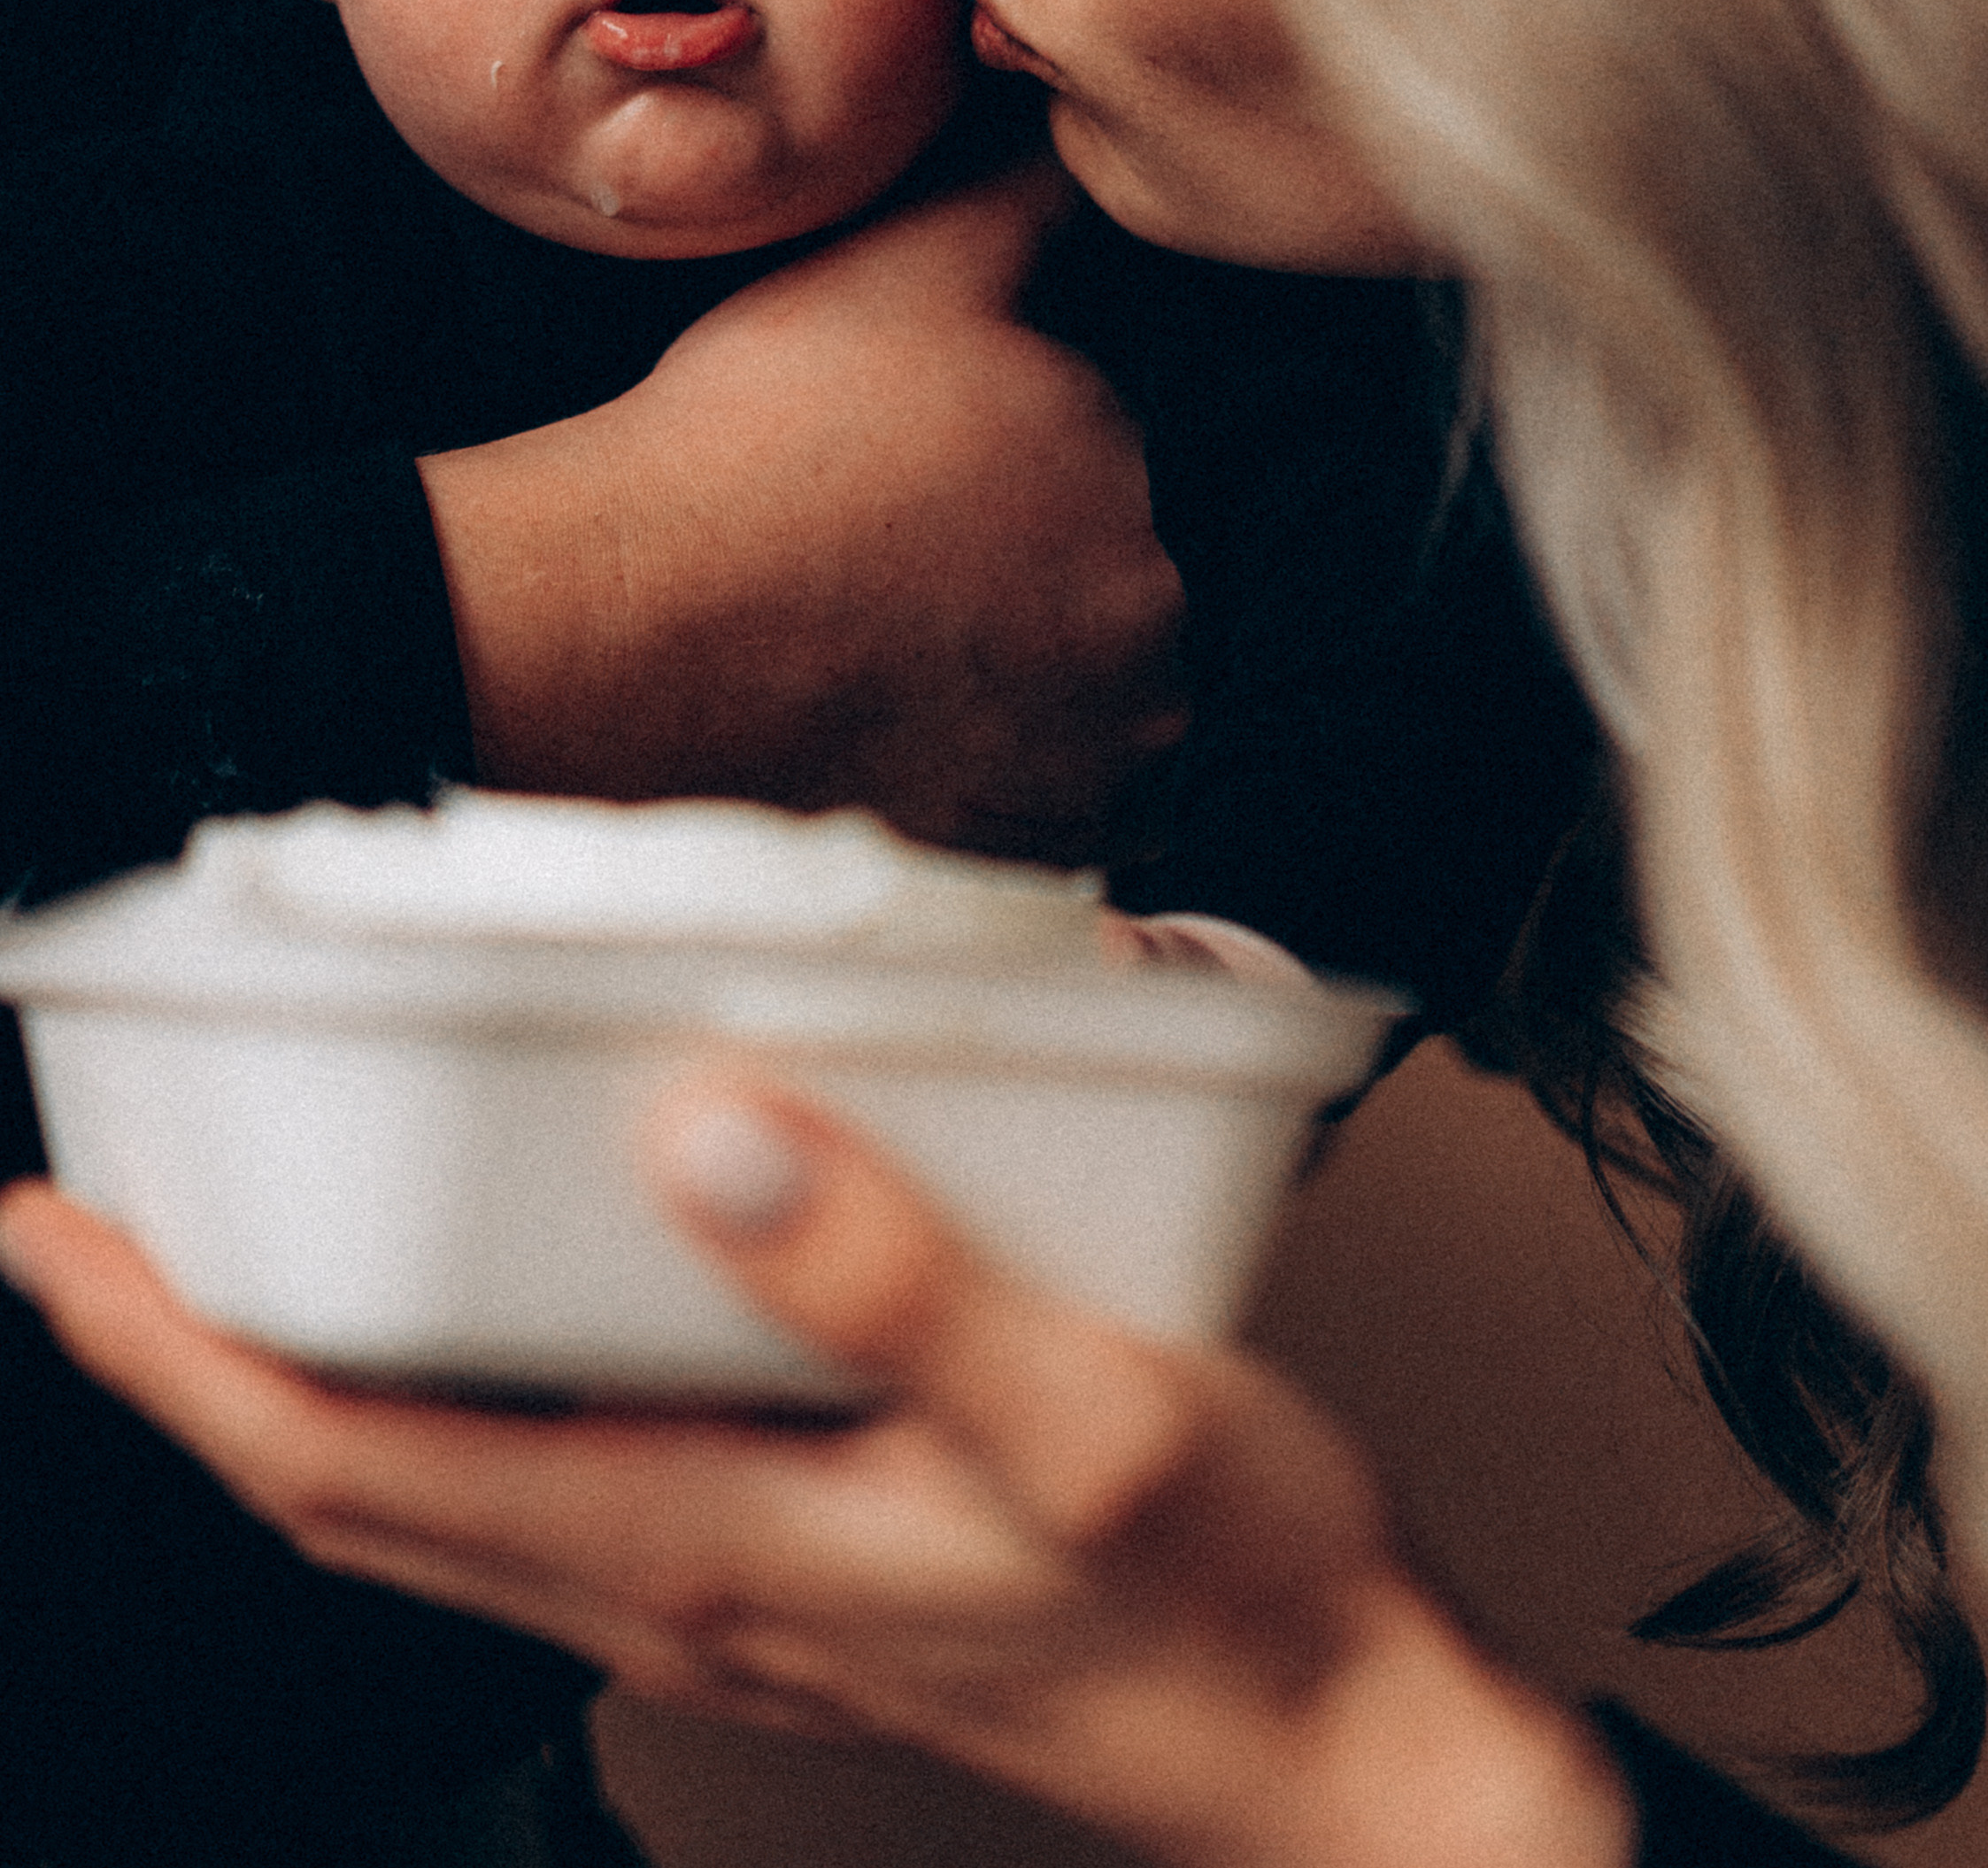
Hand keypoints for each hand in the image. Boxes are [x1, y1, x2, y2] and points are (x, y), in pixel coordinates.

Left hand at [0, 1093, 1630, 1867]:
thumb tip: (698, 1130)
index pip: (339, 1453)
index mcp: (700, 1538)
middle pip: (344, 1477)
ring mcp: (725, 1586)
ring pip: (434, 1492)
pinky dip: (452, 1398)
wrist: (1334, 1740)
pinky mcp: (788, 1561)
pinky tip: (497, 1317)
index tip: (54, 1229)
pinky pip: (547, 1484)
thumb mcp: (1082, 1410)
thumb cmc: (1229, 1595)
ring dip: (302, 1377)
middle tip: (94, 1223)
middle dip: (186, 1355)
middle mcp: (674, 1577)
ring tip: (248, 1250)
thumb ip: (887, 1271)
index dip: (169, 1345)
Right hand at [419, 157, 1184, 860]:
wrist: (632, 628)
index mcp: (1133, 480)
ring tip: (870, 637)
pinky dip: (994, 775)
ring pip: (1079, 694)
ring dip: (1011, 672)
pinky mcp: (1028, 859)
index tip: (900, 459)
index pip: (1104, 449)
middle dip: (1018, 566)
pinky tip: (891, 724)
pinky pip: (1047, 809)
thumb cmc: (759, 439)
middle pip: (1102, 581)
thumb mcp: (910, 265)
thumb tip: (1093, 142)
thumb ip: (1031, 200)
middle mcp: (1153, 634)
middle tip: (874, 549)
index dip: (1000, 445)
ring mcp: (1093, 763)